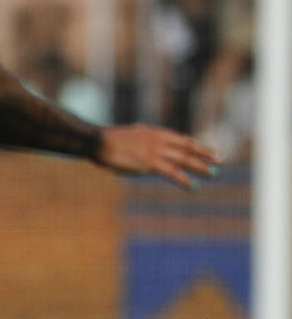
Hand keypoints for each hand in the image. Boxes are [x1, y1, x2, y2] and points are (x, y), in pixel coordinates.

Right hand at [94, 124, 219, 188]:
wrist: (98, 141)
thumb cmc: (107, 141)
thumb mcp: (129, 138)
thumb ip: (142, 144)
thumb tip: (145, 152)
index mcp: (154, 132)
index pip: (181, 139)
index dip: (196, 145)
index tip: (207, 150)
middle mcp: (159, 140)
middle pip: (187, 148)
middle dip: (205, 154)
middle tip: (220, 160)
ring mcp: (156, 151)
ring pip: (184, 159)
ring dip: (200, 166)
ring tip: (213, 173)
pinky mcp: (150, 164)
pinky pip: (172, 172)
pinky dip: (184, 179)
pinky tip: (194, 185)